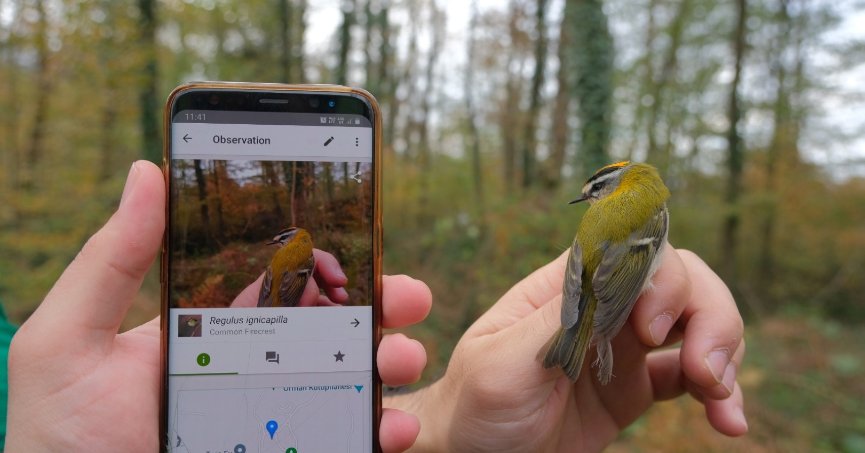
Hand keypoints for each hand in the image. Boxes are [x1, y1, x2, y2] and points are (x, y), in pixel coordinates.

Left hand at [5, 161, 431, 452]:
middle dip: (378, 307)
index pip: (278, 288)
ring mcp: (273, 419)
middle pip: (330, 331)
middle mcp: (250, 372)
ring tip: (405, 358)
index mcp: (210, 334)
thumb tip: (147, 171)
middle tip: (408, 296)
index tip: (362, 243)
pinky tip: (394, 427)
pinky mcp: (290, 452)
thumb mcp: (69, 341)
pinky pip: (344, 439)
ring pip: (349, 383)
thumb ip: (110, 262)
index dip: (325, 265)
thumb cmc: (61, 437)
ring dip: (391, 362)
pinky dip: (383, 432)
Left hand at [390, 244, 746, 451]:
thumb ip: (557, 319)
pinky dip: (720, 390)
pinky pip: (691, 376)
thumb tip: (607, 267)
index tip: (651, 331)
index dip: (661, 279)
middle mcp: (601, 307)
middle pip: (679, 279)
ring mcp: (622, 345)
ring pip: (696, 321)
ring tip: (720, 399)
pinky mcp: (635, 386)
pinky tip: (726, 419)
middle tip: (707, 370)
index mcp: (566, 287)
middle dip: (709, 314)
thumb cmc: (475, 405)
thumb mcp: (503, 362)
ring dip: (724, 350)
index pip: (632, 252)